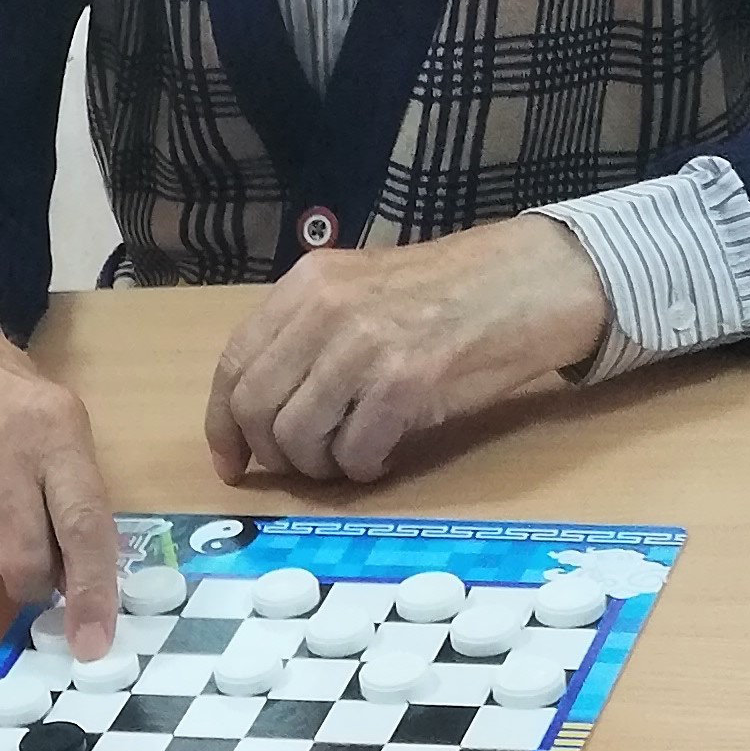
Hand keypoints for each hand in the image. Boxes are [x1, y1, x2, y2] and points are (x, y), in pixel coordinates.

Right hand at [0, 291, 121, 651]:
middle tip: (27, 558)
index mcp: (56, 434)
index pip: (83, 528)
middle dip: (30, 581)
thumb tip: (80, 592)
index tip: (92, 645)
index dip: (92, 594)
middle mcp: (0, 451)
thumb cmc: (7, 402)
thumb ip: (74, 498)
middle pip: (24, 565)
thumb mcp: (60, 426)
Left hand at [201, 219, 611, 488]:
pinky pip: (355, 450)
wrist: (524, 282)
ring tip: (346, 459)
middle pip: (256, 407)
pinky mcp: (404, 381)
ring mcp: (363, 344)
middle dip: (271, 452)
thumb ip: (307, 334)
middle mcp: (324, 310)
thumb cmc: (445, 294)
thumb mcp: (359, 290)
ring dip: (317, 465)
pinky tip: (380, 457)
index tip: (233, 460)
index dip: (224, 424)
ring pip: (298, 436)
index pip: (233, 364)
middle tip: (301, 465)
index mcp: (306, 284)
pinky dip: (361, 468)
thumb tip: (262, 409)